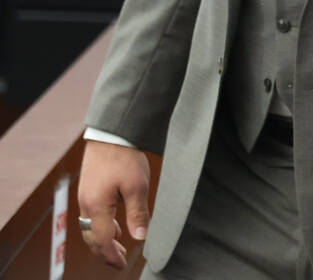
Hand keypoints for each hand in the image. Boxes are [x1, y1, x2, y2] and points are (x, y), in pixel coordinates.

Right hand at [77, 141, 151, 268]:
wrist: (111, 134)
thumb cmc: (125, 157)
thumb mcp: (137, 186)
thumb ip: (138, 213)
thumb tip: (140, 237)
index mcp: (97, 206)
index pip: (102, 241)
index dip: (112, 256)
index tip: (122, 265)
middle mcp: (86, 204)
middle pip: (92, 238)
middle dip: (105, 253)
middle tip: (119, 262)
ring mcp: (85, 197)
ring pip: (89, 228)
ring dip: (103, 241)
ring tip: (119, 248)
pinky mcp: (88, 190)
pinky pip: (91, 217)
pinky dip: (101, 227)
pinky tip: (115, 228)